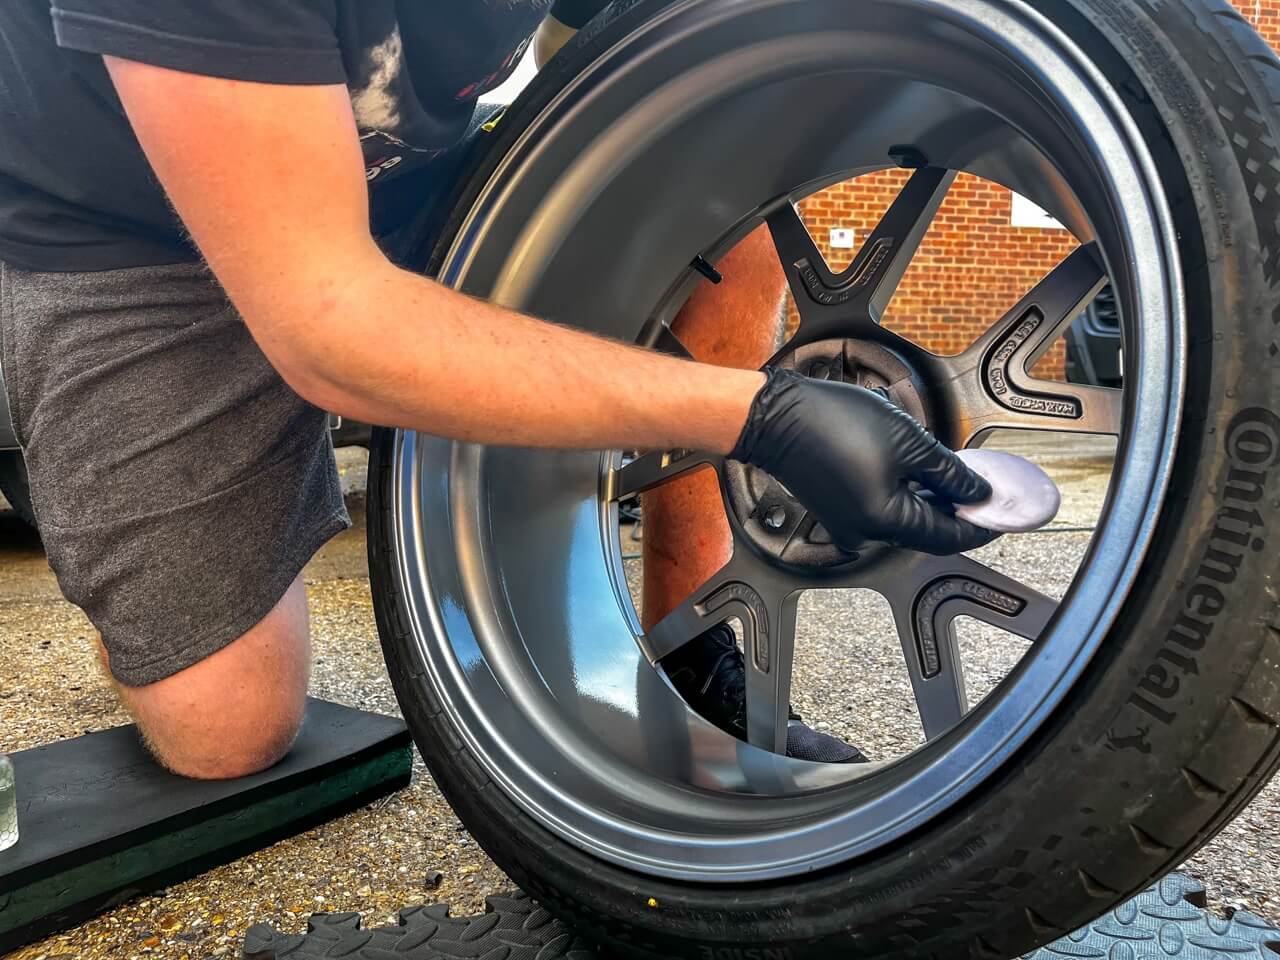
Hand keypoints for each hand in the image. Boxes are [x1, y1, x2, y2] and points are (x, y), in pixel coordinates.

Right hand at [731, 368, 995, 554]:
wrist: (774, 416)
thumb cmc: (831, 423)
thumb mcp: (907, 441)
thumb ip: (950, 473)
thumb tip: (977, 493)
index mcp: (885, 522)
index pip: (950, 536)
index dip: (983, 524)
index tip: (1005, 511)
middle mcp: (865, 532)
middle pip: (928, 530)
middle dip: (959, 508)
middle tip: (985, 484)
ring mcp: (847, 523)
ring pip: (906, 517)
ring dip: (933, 497)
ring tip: (954, 470)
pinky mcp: (836, 508)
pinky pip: (882, 508)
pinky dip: (906, 493)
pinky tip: (917, 468)